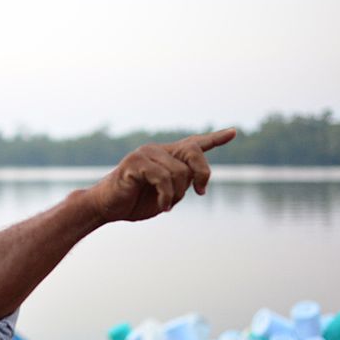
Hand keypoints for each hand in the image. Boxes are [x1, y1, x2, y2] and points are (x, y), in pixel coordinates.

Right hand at [87, 127, 235, 222]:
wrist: (106, 207)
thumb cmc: (134, 202)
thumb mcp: (166, 195)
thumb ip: (182, 183)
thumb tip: (197, 179)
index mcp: (167, 156)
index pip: (195, 144)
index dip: (215, 138)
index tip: (234, 132)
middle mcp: (158, 149)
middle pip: (194, 152)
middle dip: (203, 173)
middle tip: (200, 193)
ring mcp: (146, 153)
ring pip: (180, 172)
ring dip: (177, 195)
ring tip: (166, 205)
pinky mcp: (135, 163)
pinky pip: (163, 178)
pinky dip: (166, 197)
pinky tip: (162, 206)